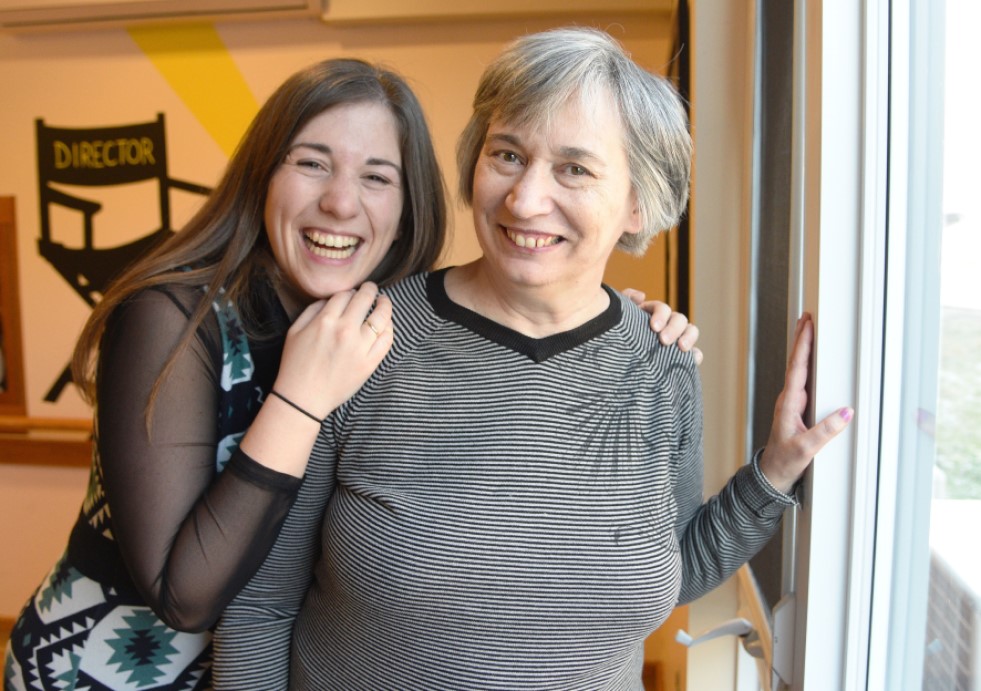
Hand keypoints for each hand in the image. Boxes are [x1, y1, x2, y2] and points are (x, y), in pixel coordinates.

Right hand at [273, 282, 392, 418]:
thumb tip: (330, 299)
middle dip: (370, 289)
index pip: (345, 294)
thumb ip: (312, 310)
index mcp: (325, 320)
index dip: (350, 291)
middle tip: (372, 289)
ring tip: (384, 302)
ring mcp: (360, 347)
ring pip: (381, 317)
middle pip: (365, 299)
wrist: (303, 398)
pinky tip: (386, 324)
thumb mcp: (294, 331)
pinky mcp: (370, 363)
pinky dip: (389, 328)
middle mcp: (345, 330)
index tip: (352, 293)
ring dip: (385, 305)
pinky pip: (387, 340)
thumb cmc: (295, 365)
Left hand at [623, 289, 702, 364]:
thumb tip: (642, 296)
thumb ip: (625, 300)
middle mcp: (666, 323)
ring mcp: (675, 338)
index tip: (654, 327)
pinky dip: (696, 354)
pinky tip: (694, 359)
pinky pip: (693, 353)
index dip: (660, 315)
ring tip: (682, 348)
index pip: (662, 308)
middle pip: (678, 319)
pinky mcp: (678, 355)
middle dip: (673, 329)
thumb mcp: (616, 315)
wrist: (615, 356)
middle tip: (663, 341)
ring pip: (689, 331)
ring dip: (689, 337)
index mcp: (651, 313)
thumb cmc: (615, 332)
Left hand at [759, 313, 852, 492]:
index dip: (802, 346)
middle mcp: (789, 400)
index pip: (797, 368)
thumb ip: (825, 431)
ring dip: (805, 350)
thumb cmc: (785, 461)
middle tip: (807, 317)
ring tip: (810, 331)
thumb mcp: (806, 448)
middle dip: (802, 339)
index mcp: (788, 404)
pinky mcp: (798, 410)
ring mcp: (793, 404)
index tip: (807, 325)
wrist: (772, 474)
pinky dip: (809, 366)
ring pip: (800, 371)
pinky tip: (814, 361)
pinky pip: (805, 383)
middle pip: (797, 363)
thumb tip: (845, 413)